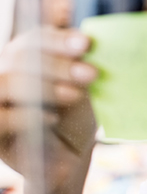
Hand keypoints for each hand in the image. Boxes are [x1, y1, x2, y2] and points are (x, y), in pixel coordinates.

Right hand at [0, 27, 97, 192]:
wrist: (69, 156)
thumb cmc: (76, 114)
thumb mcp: (82, 86)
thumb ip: (79, 64)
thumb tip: (89, 43)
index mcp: (27, 56)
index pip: (35, 38)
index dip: (60, 38)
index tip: (86, 44)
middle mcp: (4, 72)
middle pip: (20, 55)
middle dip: (59, 63)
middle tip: (92, 74)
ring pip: (7, 81)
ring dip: (45, 86)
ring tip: (76, 95)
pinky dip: (25, 115)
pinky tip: (52, 119)